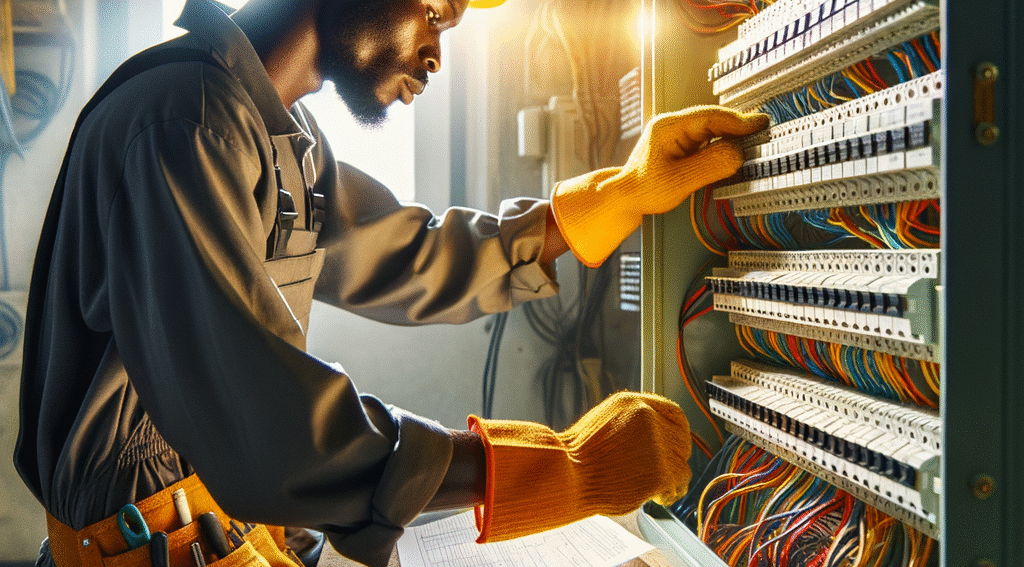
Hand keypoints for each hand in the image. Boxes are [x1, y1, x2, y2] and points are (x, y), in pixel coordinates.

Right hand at [467, 392, 691, 541]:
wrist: (566, 474)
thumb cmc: (578, 455)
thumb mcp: (604, 422)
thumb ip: (630, 424)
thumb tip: (653, 436)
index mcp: (633, 404)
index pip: (674, 413)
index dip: (679, 431)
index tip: (677, 442)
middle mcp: (648, 419)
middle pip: (681, 439)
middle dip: (676, 456)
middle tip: (668, 469)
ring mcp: (655, 446)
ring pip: (681, 463)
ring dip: (673, 477)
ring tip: (663, 488)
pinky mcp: (658, 472)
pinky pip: (676, 484)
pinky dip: (670, 493)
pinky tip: (660, 497)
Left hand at [550, 105, 768, 266]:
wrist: (624, 198)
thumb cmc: (645, 190)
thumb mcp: (681, 181)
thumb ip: (711, 165)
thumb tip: (739, 153)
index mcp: (669, 126)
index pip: (710, 117)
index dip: (738, 121)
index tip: (761, 125)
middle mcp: (673, 124)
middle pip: (715, 120)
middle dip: (740, 127)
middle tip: (765, 135)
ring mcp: (677, 133)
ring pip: (713, 129)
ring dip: (733, 136)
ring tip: (756, 143)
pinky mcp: (682, 143)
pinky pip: (708, 139)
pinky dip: (723, 144)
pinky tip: (736, 152)